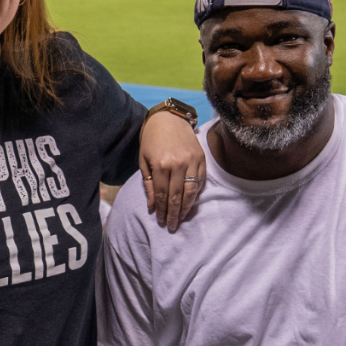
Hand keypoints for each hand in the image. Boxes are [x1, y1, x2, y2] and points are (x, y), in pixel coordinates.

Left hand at [139, 112, 204, 232]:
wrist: (169, 119)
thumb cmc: (151, 139)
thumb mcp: (143, 160)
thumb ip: (147, 184)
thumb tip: (152, 207)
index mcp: (160, 165)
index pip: (161, 194)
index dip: (162, 210)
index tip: (161, 221)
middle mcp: (177, 164)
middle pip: (176, 196)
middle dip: (174, 214)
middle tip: (172, 226)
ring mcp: (191, 161)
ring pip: (190, 191)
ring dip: (186, 208)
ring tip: (182, 219)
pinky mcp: (201, 159)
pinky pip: (200, 181)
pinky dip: (196, 194)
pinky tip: (191, 203)